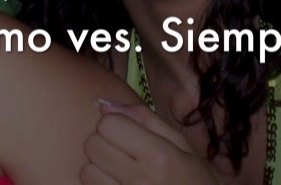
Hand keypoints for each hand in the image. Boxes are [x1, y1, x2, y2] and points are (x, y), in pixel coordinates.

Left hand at [81, 102, 218, 184]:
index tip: (127, 132)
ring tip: (118, 172)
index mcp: (158, 155)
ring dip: (98, 168)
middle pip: (93, 145)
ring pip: (86, 171)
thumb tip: (103, 104)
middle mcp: (139, 179)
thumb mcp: (180, 144)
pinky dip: (99, 184)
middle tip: (123, 152)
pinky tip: (116, 184)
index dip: (115, 124)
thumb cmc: (194, 179)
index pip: (108, 124)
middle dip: (104, 143)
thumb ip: (144, 119)